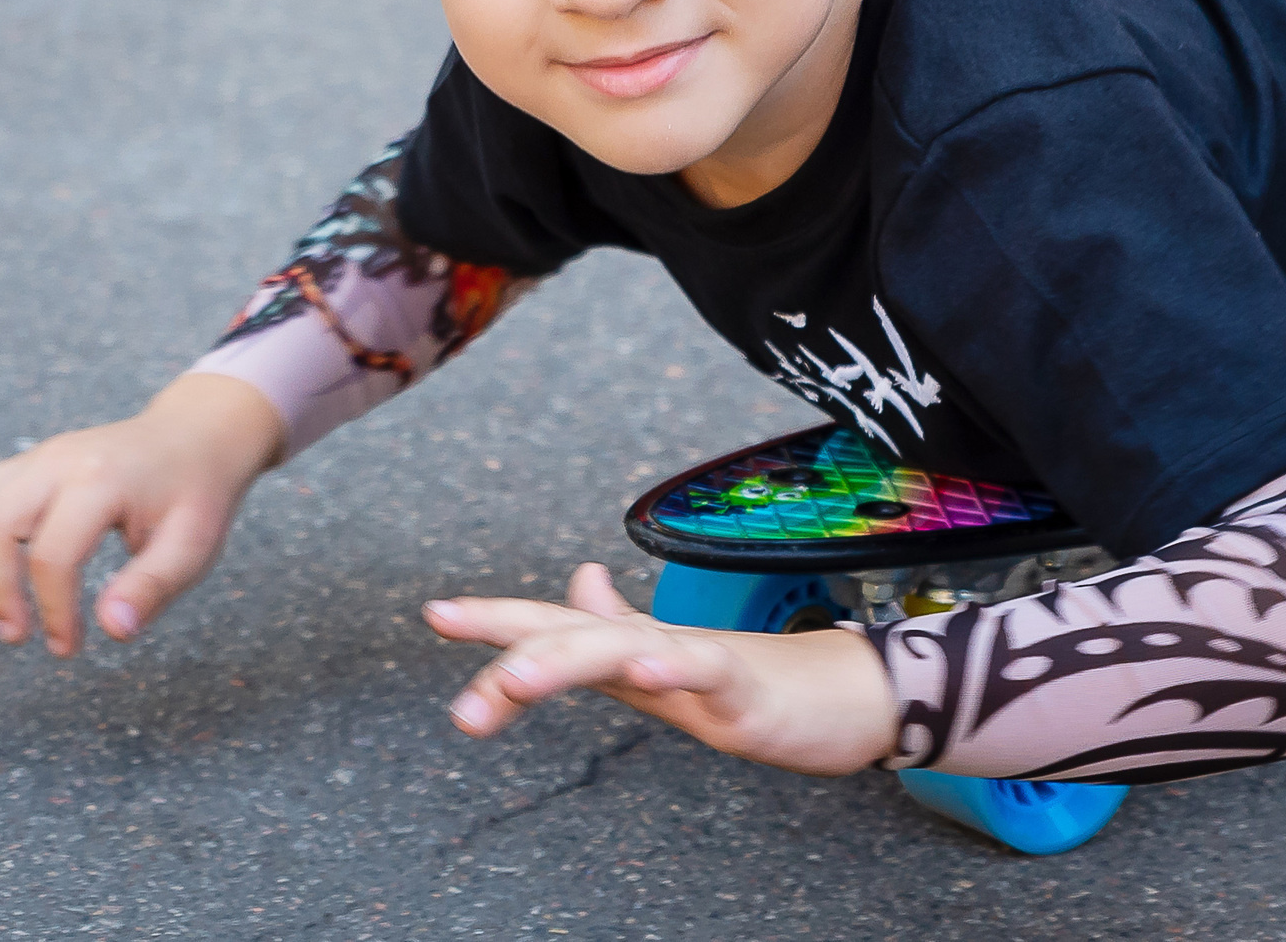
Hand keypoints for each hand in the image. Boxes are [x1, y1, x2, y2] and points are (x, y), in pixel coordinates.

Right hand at [0, 373, 284, 656]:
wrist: (197, 437)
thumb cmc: (195, 496)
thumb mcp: (193, 547)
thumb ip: (153, 588)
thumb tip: (112, 630)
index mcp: (103, 479)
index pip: (53, 555)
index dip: (53, 612)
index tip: (67, 649)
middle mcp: (61, 459)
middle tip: (19, 636)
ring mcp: (41, 455)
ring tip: (9, 606)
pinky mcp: (29, 461)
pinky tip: (7, 569)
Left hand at [424, 564, 897, 776]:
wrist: (850, 691)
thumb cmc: (759, 677)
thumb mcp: (672, 661)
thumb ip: (617, 628)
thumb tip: (577, 583)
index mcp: (631, 649)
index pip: (552, 626)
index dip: (495, 617)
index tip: (435, 612)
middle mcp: (654, 645)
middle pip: (571, 636)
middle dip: (510, 653)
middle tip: (464, 702)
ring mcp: (697, 661)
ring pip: (621, 650)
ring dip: (564, 662)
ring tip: (516, 680)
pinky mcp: (745, 683)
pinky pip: (703, 671)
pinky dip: (670, 668)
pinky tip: (644, 672)